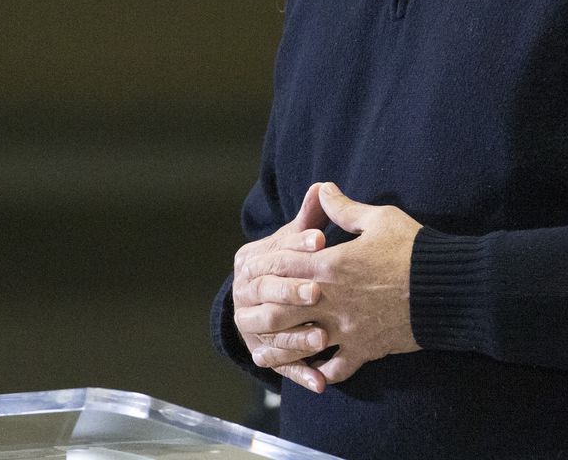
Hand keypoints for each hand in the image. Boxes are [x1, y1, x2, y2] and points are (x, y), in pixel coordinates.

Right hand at [232, 183, 332, 391]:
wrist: (266, 297)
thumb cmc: (290, 263)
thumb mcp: (295, 240)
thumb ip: (309, 218)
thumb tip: (321, 187)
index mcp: (249, 264)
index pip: (271, 254)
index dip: (296, 246)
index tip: (323, 241)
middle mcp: (244, 296)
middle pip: (266, 295)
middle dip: (291, 292)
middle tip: (318, 292)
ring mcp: (251, 327)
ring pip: (269, 333)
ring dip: (295, 337)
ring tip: (322, 337)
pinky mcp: (264, 354)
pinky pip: (280, 366)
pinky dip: (300, 374)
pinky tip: (322, 382)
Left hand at [233, 182, 422, 389]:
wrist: (447, 289)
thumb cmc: (414, 249)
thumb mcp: (379, 219)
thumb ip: (344, 209)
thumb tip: (322, 189)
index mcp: (331, 265)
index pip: (283, 266)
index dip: (266, 267)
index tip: (253, 271)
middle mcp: (331, 300)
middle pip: (281, 312)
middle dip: (262, 314)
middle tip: (249, 316)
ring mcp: (346, 329)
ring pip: (300, 345)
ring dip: (280, 349)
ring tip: (264, 352)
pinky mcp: (364, 349)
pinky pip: (336, 368)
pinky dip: (322, 372)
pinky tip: (314, 370)